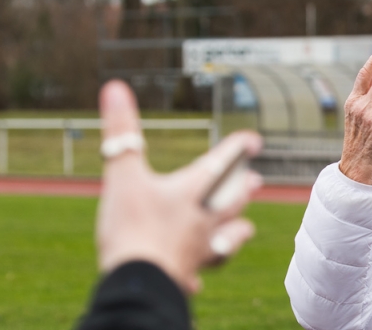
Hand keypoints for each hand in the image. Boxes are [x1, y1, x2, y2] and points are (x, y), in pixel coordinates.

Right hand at [94, 80, 263, 293]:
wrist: (139, 283)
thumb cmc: (132, 227)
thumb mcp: (121, 175)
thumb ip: (120, 132)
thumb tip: (115, 87)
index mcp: (190, 193)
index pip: (219, 164)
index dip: (237, 148)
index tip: (254, 138)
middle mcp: (202, 221)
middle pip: (231, 202)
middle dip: (243, 190)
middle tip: (256, 180)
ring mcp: (198, 251)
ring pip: (228, 239)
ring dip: (238, 229)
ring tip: (246, 226)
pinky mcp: (186, 277)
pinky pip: (201, 273)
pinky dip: (202, 272)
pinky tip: (200, 278)